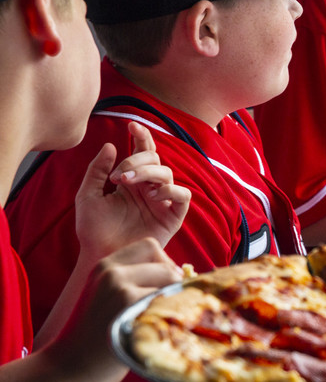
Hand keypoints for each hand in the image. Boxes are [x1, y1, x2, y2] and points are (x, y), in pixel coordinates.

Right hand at [44, 238, 180, 381]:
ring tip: (161, 321)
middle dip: (174, 285)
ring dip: (175, 302)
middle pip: (167, 264)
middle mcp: (112, 272)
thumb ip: (134, 280)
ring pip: (171, 283)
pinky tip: (158, 330)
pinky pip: (169, 301)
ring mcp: (121, 287)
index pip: (150, 246)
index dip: (164, 264)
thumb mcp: (106, 296)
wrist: (68, 368)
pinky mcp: (130, 304)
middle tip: (166, 309)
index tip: (162, 286)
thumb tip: (182, 272)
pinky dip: (171, 315)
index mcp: (105, 266)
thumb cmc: (95, 336)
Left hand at [74, 122, 190, 261]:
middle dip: (137, 161)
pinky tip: (153, 196)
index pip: (142, 152)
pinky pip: (183, 196)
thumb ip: (97, 170)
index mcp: (132, 180)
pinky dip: (171, 190)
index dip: (141, 137)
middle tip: (119, 175)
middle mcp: (149, 188)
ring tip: (129, 184)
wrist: (102, 256)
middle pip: (155, 160)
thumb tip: (111, 145)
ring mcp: (162, 201)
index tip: (132, 125)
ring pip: (168, 173)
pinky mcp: (173, 217)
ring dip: (149, 173)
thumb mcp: (87, 195)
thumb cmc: (93, 229)